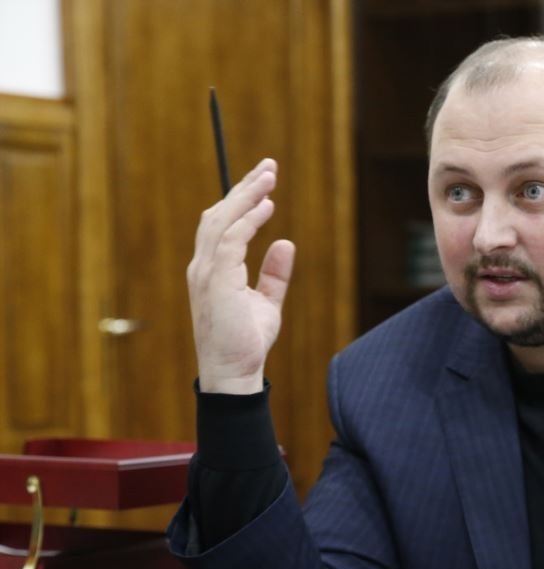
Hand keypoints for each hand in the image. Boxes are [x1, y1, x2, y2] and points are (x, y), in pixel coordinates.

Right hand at [187, 159, 294, 393]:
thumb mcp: (267, 302)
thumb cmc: (247, 342)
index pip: (223, 223)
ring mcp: (206, 273)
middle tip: (268, 166)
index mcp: (212, 269)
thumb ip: (274, 273)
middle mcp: (204, 266)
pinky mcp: (216, 281)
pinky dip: (248, 220)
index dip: (242, 199)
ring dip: (246, 196)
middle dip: (244, 187)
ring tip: (269, 178)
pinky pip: (231, 240)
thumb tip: (285, 244)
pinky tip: (267, 207)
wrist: (235, 373)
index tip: (264, 180)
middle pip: (220, 214)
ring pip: (222, 221)